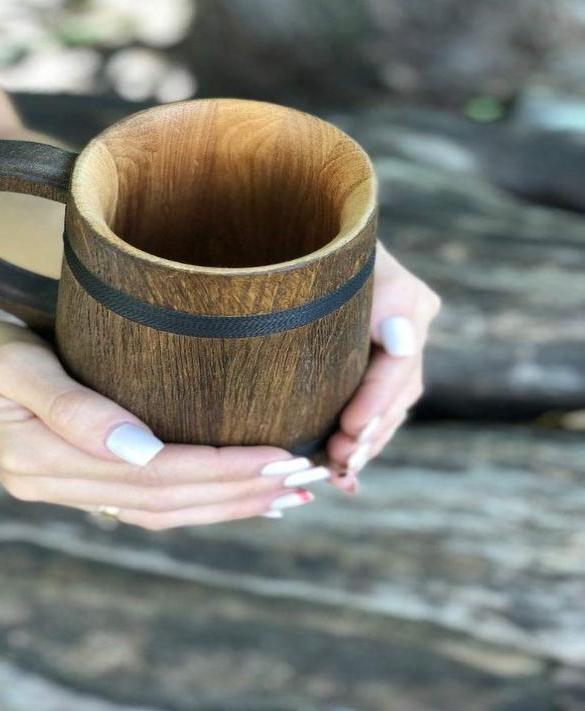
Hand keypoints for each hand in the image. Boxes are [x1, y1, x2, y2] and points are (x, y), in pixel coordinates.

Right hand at [0, 316, 330, 528]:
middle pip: (168, 500)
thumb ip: (72, 407)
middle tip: (307, 479)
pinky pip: (145, 504)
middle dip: (240, 491)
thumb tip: (141, 447)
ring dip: (227, 505)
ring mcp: (67, 490)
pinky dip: (195, 503)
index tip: (281, 456)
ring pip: (162, 511)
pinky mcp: (75, 480)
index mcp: (44, 459)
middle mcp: (59, 486)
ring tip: (287, 497)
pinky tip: (231, 496)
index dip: (222, 469)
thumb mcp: (13, 364)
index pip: (155, 473)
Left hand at [325, 241, 441, 492]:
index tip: (351, 429)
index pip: (399, 363)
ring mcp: (392, 348)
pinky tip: (345, 475)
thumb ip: (379, 294)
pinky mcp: (370, 364)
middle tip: (340, 462)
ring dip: (366, 442)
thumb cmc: (314, 239)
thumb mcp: (339, 259)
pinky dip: (361, 440)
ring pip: (388, 407)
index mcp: (405, 302)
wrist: (304, 236)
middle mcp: (407, 328)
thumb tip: (401, 340)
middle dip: (370, 432)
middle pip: (398, 394)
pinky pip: (375, 407)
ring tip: (338, 471)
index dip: (377, 401)